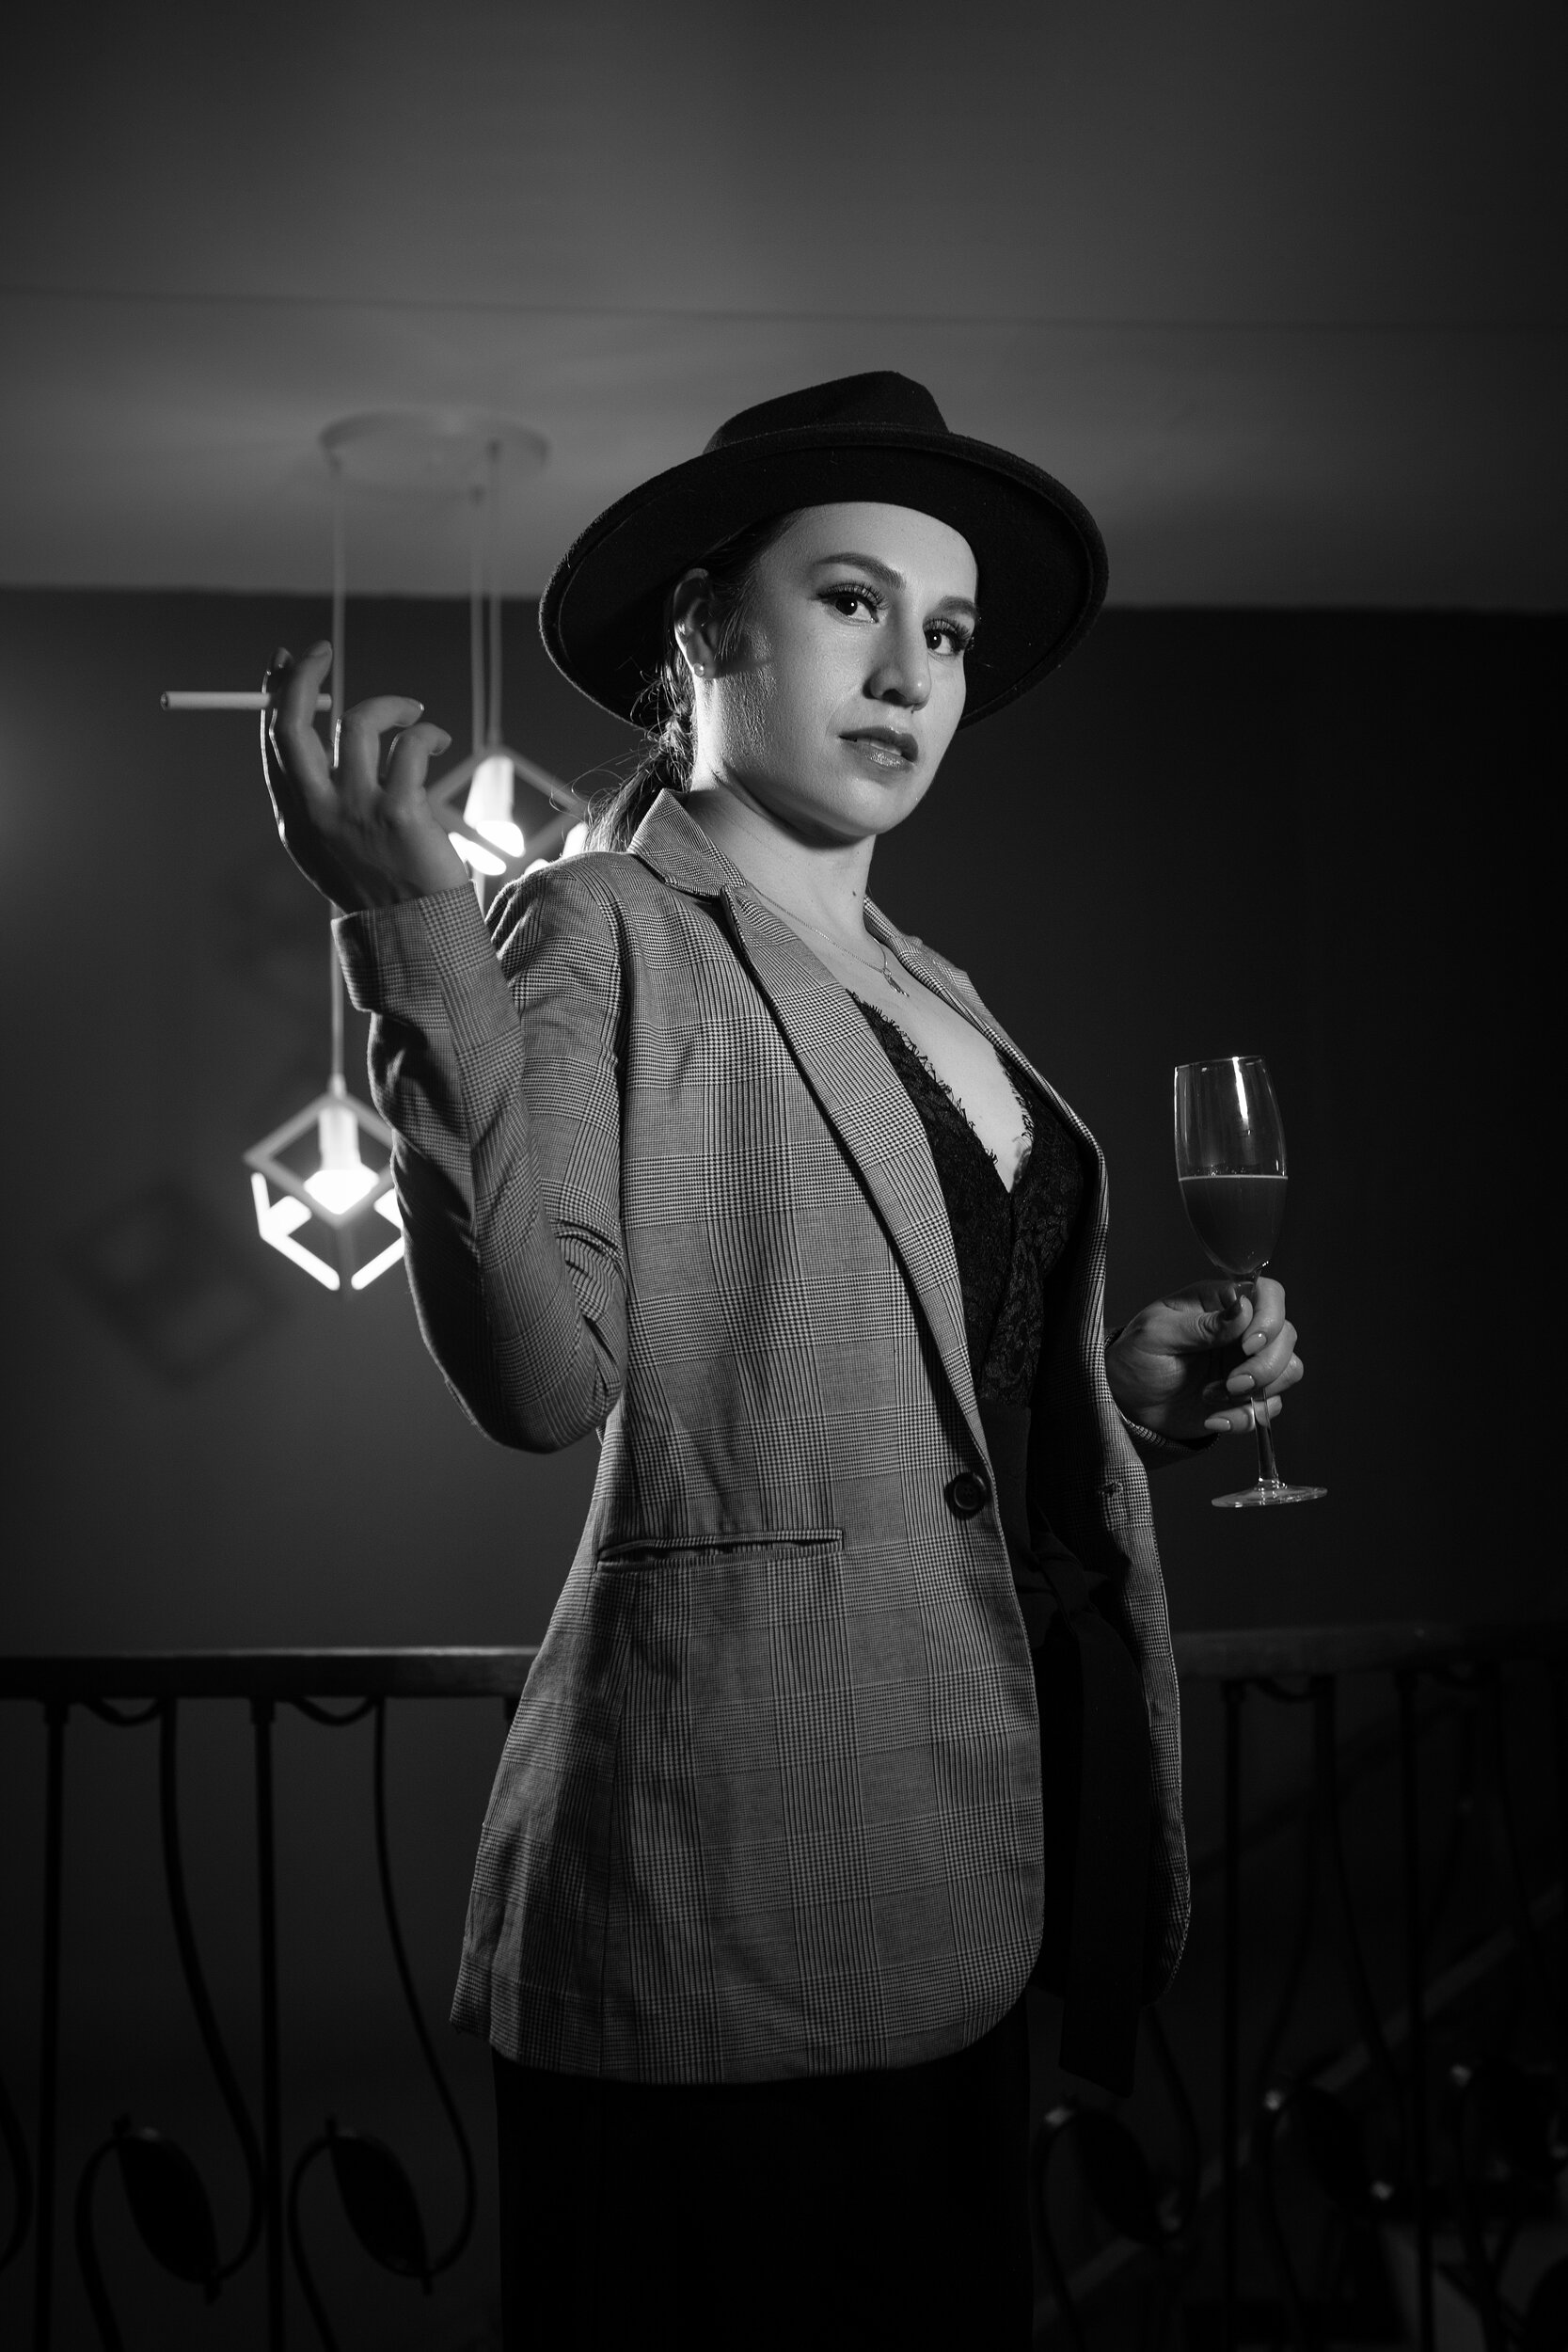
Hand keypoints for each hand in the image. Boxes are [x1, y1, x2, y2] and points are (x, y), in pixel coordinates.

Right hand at [260, 641, 468, 909]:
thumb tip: (312, 730)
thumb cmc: (376, 882)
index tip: (288, 662)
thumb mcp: (328, 842)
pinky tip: (437, 741)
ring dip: (391, 705)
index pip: (273, 741)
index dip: (276, 694)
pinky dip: (428, 733)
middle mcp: (317, 811)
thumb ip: (314, 793)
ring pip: (358, 721)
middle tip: (321, 649)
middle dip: (301, 675)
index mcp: (295, 817)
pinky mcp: (400, 813)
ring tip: (413, 713)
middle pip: (291, 723)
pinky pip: (410, 746)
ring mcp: (356, 810)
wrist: (414, 932)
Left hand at [1105, 1277, 1302, 1444]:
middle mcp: (1241, 1330)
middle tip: (1231, 1382)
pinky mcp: (1247, 1396)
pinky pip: (1270, 1406)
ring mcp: (1247, 1363)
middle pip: (1286, 1335)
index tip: (1247, 1344)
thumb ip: (1201, 1323)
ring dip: (1258, 1390)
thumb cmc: (1136, 1358)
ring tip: (1213, 1397)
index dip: (1270, 1318)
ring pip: (1289, 1369)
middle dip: (1265, 1364)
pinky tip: (1214, 1418)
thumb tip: (1243, 1309)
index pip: (1269, 1294)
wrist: (1127, 1404)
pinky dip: (1246, 1417)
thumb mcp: (1157, 1334)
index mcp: (1220, 1303)